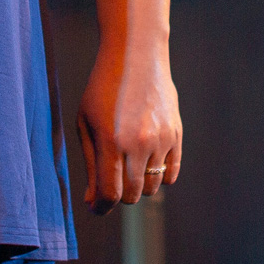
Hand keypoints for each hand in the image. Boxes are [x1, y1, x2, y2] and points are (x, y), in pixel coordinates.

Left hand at [79, 40, 180, 210]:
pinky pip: (171, 173)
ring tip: (128, 165)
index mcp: (111, 141)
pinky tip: (146, 162)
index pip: (109, 194)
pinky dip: (159, 176)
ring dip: (139, 185)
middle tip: (110, 182)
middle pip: (132, 195)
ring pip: (153, 187)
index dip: (100, 207)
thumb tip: (93, 202)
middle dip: (118, 196)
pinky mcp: (176, 135)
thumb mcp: (86, 123)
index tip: (96, 206)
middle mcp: (139, 144)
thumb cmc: (103, 90)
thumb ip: (91, 164)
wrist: (136, 56)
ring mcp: (161, 140)